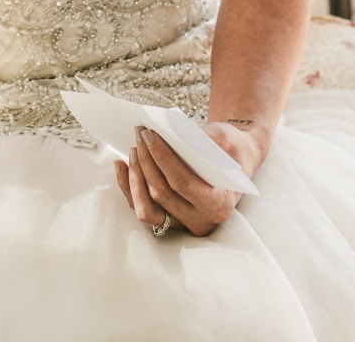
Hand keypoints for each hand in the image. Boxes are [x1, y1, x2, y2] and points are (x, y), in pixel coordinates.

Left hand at [114, 122, 262, 237]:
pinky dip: (128, 186)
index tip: (149, 135)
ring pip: (146, 207)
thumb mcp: (229, 139)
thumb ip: (210, 141)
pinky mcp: (167, 219)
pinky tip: (121, 163)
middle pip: (161, 193)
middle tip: (139, 132)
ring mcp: (182, 223)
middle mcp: (200, 220)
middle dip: (146, 160)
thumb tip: (177, 137)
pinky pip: (141, 207)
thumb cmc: (232, 151)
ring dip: (135, 176)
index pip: (183, 183)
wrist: (233, 163)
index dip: (163, 159)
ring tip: (133, 147)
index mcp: (219, 204)